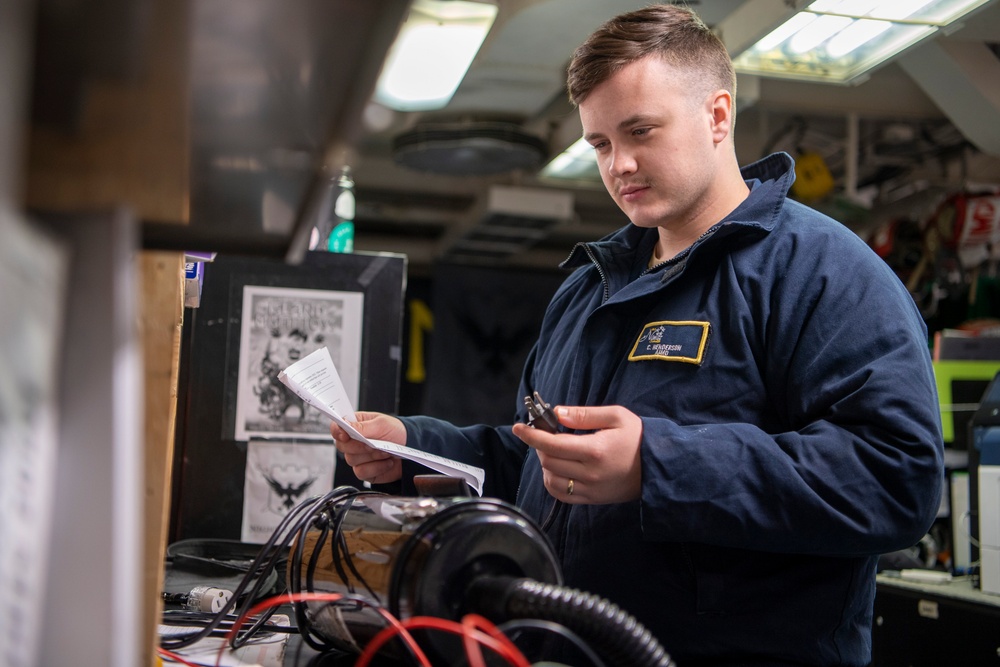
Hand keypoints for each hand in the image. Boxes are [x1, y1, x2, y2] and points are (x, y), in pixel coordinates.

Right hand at [330, 411, 405, 484]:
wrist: (411, 448)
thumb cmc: (397, 432)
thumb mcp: (382, 424)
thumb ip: (362, 426)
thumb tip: (345, 425)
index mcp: (355, 425)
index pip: (337, 428)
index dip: (337, 431)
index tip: (345, 434)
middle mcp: (354, 441)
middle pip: (342, 446)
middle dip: (359, 446)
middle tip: (374, 443)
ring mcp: (358, 457)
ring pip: (352, 460)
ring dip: (371, 456)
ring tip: (385, 451)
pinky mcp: (365, 471)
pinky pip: (362, 472)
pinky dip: (376, 468)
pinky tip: (387, 462)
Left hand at [512, 404, 642, 503]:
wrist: (659, 467)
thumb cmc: (639, 438)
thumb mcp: (616, 416)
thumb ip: (584, 415)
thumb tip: (557, 413)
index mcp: (595, 451)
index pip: (552, 445)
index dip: (531, 436)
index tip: (519, 427)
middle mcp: (590, 473)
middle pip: (548, 462)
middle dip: (540, 446)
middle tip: (545, 434)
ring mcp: (590, 490)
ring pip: (551, 481)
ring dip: (545, 465)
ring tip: (554, 451)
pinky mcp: (592, 500)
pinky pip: (561, 495)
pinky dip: (552, 481)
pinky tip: (559, 468)